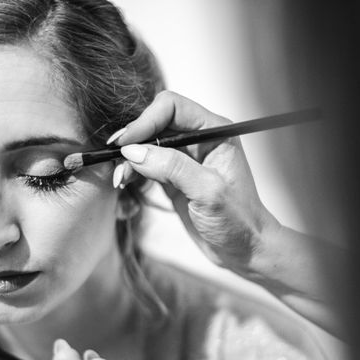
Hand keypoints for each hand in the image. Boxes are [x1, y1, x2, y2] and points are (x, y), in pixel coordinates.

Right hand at [113, 90, 279, 274]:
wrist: (245, 250)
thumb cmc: (239, 221)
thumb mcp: (208, 193)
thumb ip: (173, 168)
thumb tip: (135, 152)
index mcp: (215, 132)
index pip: (172, 108)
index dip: (146, 120)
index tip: (126, 143)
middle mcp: (199, 140)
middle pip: (155, 123)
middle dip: (133, 140)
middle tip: (115, 161)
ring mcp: (185, 159)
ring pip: (148, 145)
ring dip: (129, 159)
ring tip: (119, 180)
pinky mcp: (174, 178)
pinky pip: (147, 165)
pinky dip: (133, 172)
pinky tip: (124, 184)